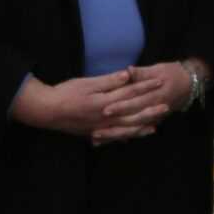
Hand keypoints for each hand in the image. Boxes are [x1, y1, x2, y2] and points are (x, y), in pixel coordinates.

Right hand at [12, 72, 150, 141]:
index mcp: (105, 102)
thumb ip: (109, 81)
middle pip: (133, 114)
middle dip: (150, 110)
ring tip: (156, 126)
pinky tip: (133, 137)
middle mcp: (106, 117)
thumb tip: (128, 75)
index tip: (159, 82)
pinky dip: (126, 137)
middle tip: (166, 106)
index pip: (130, 92)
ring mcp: (101, 127)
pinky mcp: (95, 133)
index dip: (146, 87)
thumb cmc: (65, 93)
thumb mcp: (87, 83)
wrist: (47, 111)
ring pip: (126, 129)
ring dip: (142, 127)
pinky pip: (115, 137)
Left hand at [87, 62, 206, 143]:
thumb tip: (128, 71)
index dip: (120, 106)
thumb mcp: (157, 70)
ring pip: (131, 131)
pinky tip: (107, 142)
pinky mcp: (151, 123)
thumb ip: (141, 73)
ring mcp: (153, 119)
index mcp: (154, 96)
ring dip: (114, 136)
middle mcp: (153, 111)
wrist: (188, 84)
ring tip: (96, 140)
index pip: (135, 102)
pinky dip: (121, 137)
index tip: (105, 110)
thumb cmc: (171, 73)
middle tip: (95, 131)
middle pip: (131, 121)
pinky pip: (134, 133)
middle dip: (113, 127)